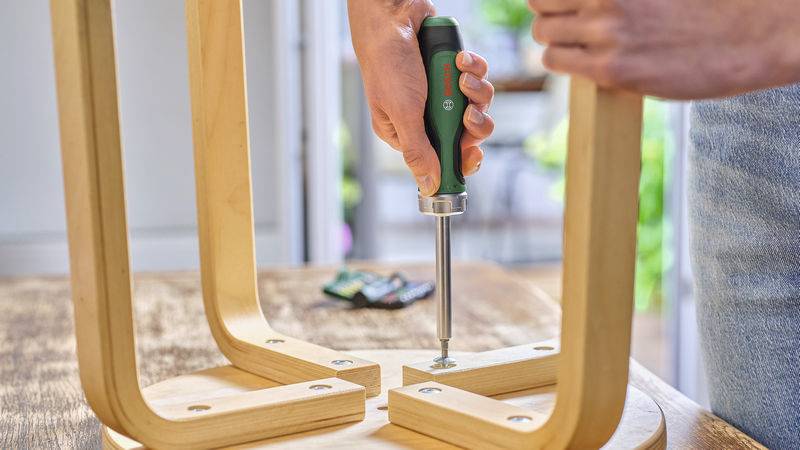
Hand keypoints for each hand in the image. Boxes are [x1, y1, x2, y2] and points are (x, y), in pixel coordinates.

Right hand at [348, 0, 494, 195]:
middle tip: (467, 114)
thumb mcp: (402, 114)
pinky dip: (474, 67)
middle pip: (467, 134)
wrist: (392, 16)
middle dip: (473, 122)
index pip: (441, 159)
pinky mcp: (454, 70)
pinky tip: (460, 58)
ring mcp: (442, 91)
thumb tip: (430, 184)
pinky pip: (478, 77)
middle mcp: (426, 114)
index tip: (473, 155)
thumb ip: (418, 150)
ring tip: (461, 76)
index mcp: (407, 132)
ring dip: (475, 91)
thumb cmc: (387, 63)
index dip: (461, 160)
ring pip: (477, 104)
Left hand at [528, 0, 799, 98]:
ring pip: (543, 33)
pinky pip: (556, 60)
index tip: (559, 3)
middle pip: (539, 1)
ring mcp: (605, 30)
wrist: (746, 37)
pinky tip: (581, 61)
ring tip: (575, 45)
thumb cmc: (704, 8)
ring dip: (554, 39)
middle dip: (549, 12)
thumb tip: (582, 1)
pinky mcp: (610, 67)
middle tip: (565, 23)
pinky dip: (562, 60)